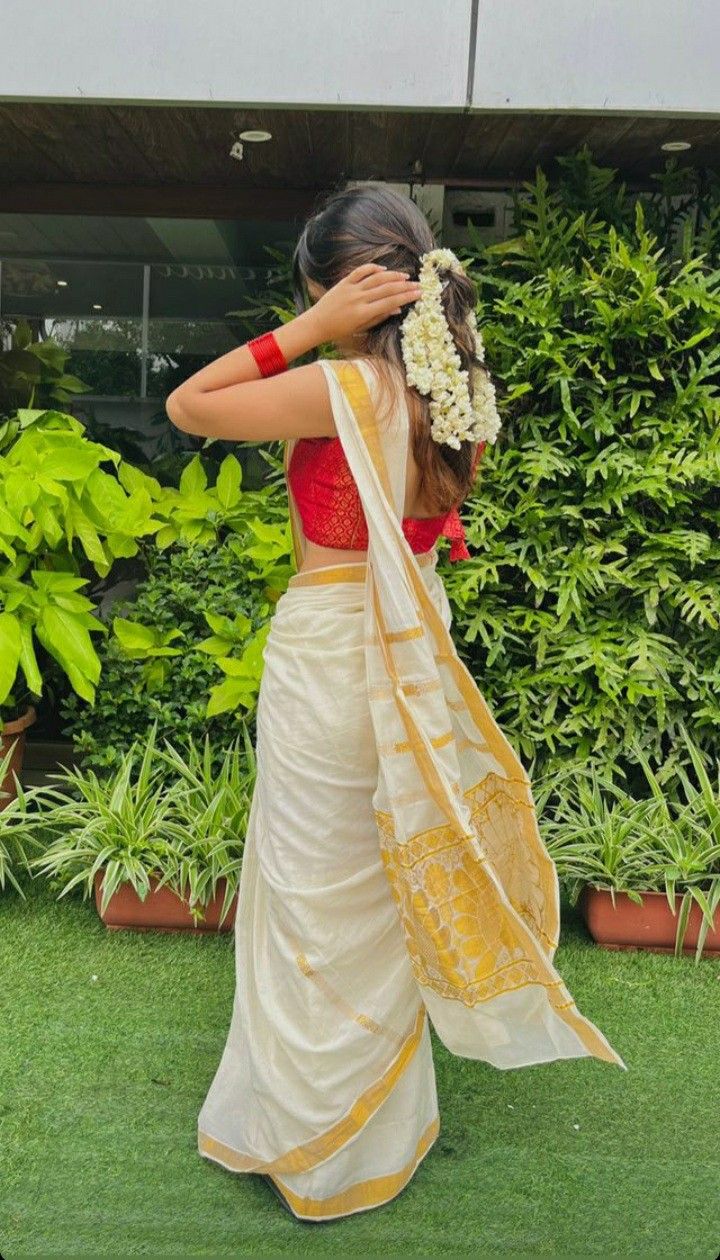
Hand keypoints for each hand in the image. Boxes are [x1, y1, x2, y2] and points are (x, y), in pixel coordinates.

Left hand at [306, 263, 421, 342]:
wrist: (318, 323)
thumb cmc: (340, 329)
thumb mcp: (361, 327)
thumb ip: (379, 317)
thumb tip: (398, 309)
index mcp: (364, 313)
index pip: (390, 302)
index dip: (406, 297)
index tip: (419, 293)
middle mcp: (359, 299)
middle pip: (387, 289)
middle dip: (405, 286)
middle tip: (418, 284)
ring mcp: (351, 289)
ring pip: (376, 278)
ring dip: (393, 275)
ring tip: (405, 276)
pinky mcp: (344, 282)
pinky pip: (361, 271)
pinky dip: (373, 268)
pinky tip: (384, 269)